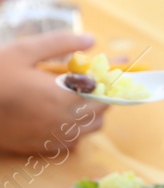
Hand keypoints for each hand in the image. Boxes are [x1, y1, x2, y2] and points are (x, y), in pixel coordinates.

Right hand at [0, 31, 103, 154]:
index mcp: (64, 96)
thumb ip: (59, 44)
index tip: (117, 71)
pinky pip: (72, 142)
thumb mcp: (23, 52)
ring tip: (78, 97)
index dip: (113, 81)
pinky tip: (62, 116)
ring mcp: (54, 137)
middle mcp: (64, 121)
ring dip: (91, 113)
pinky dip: (75, 130)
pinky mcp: (42, 147)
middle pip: (102, 111)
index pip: (105, 92)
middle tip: (93, 82)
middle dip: (102, 95)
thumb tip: (90, 39)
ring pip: (90, 128)